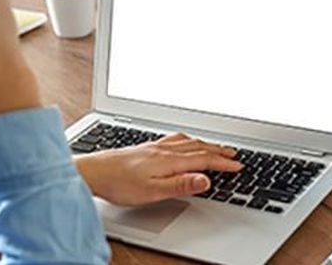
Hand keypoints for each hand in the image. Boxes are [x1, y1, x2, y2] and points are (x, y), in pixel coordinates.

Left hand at [75, 133, 242, 205]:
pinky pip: (175, 139)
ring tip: (215, 146)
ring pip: (187, 141)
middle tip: (234, 154)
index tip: (237, 165)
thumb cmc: (118, 183)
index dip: (222, 163)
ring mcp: (154, 147)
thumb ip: (180, 184)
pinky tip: (184, 141)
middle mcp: (163, 150)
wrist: (93, 171)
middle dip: (218, 150)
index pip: (203, 159)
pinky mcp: (146, 147)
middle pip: (198, 147)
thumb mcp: (153, 191)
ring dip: (205, 144)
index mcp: (169, 160)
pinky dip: (188, 139)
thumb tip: (205, 180)